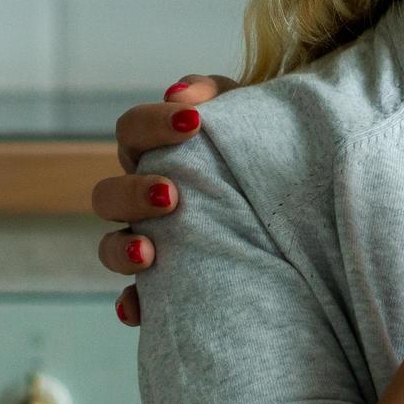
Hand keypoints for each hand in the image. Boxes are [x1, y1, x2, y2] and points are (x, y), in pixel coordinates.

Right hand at [92, 72, 233, 322]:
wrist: (295, 197)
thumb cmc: (257, 145)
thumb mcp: (243, 113)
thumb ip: (214, 93)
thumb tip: (182, 94)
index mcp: (153, 152)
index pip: (131, 130)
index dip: (153, 124)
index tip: (193, 122)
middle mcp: (140, 198)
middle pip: (107, 195)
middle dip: (134, 193)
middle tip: (173, 195)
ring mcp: (147, 240)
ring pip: (109, 247)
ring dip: (122, 250)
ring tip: (149, 252)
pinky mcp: (164, 283)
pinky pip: (135, 300)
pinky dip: (130, 305)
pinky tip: (135, 310)